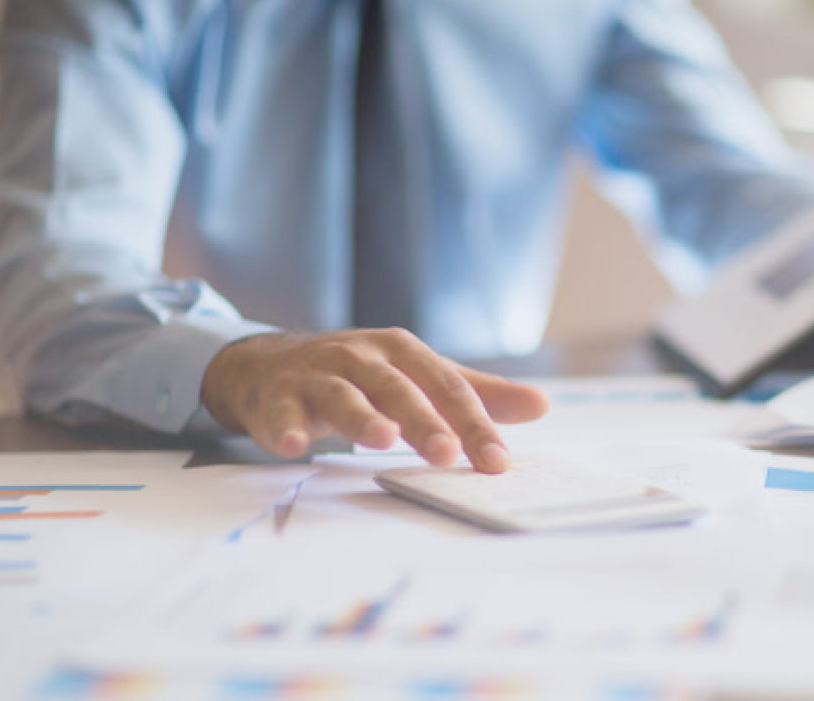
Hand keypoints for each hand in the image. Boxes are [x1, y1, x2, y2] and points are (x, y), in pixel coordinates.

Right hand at [200, 329, 549, 472]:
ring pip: (343, 395)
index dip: (473, 423)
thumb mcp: (418, 376)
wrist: (272, 364)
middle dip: (423, 421)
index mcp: (403, 351)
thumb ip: (476, 393)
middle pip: (398, 388)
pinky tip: (294, 447)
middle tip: (447, 455)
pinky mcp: (278, 397)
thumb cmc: (359, 374)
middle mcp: (361, 356)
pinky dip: (287, 428)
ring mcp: (317, 374)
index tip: (497, 461)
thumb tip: (541, 404)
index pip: (446, 387)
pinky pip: (281, 413)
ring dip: (362, 417)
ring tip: (382, 441)